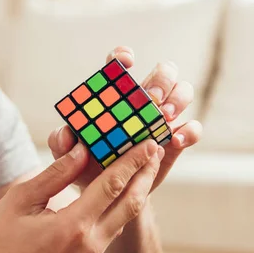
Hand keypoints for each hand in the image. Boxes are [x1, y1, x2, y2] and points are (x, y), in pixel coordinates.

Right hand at [0, 139, 162, 252]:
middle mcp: (90, 243)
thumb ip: (55, 174)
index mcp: (73, 226)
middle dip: (146, 174)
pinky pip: (112, 229)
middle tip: (157, 151)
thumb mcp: (20, 200)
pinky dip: (121, 206)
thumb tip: (81, 151)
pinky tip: (119, 193)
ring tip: (144, 168)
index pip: (112, 185)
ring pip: (124, 218)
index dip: (132, 161)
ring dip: (137, 191)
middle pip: (131, 203)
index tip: (147, 142)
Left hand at [48, 46, 202, 190]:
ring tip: (164, 118)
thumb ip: (61, 142)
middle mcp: (141, 102)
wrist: (104, 195)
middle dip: (161, 79)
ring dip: (178, 99)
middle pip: (162, 73)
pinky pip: (192, 128)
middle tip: (152, 99)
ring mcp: (162, 119)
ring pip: (183, 92)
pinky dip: (189, 131)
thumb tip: (66, 133)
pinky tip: (176, 141)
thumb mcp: (67, 155)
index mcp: (113, 97)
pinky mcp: (175, 140)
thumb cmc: (84, 166)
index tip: (127, 61)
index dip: (124, 56)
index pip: (119, 65)